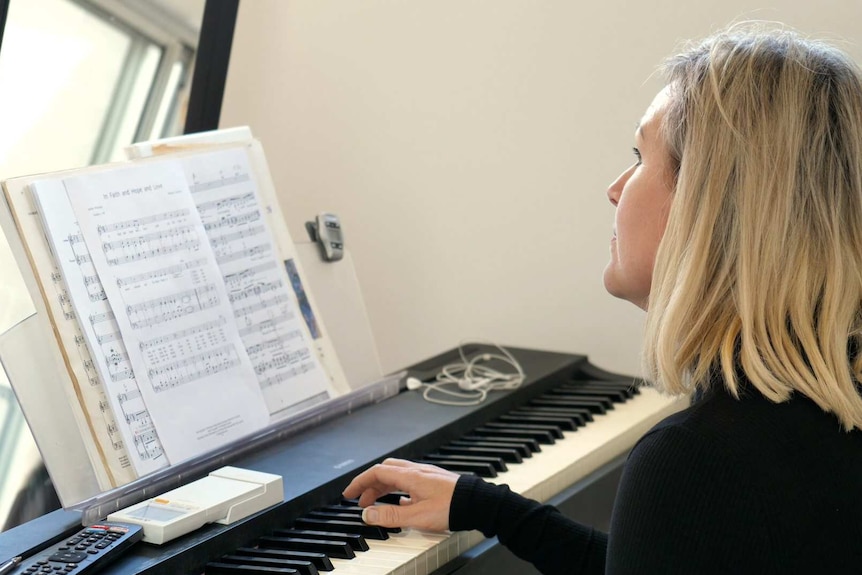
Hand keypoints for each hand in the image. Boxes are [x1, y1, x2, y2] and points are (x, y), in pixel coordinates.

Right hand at [342, 458, 459, 531]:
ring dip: (383, 488)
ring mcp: (426, 476)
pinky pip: (410, 481)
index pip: (377, 472)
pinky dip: (398, 490)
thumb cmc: (451, 507)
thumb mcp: (416, 516)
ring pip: (397, 476)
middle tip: (360, 500)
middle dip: (370, 485)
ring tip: (376, 503)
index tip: (349, 493)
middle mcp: (417, 471)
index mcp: (409, 476)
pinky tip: (401, 502)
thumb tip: (367, 514)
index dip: (360, 482)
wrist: (478, 503)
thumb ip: (390, 515)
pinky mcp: (435, 482)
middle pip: (386, 472)